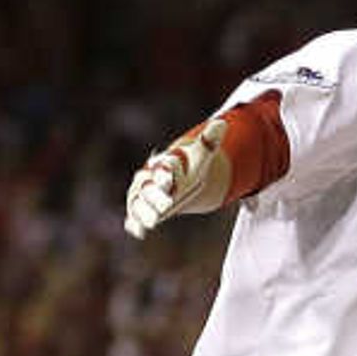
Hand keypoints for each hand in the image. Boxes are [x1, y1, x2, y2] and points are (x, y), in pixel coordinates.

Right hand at [123, 119, 224, 239]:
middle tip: (167, 205)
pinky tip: (138, 232)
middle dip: (156, 196)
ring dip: (145, 212)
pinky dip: (135, 224)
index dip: (167, 171)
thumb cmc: (185, 169)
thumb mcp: (199, 157)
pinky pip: (134, 219)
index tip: (169, 177)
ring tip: (153, 221)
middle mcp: (149, 180)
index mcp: (164, 165)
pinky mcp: (139, 212)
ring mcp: (142, 197)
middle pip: (149, 187)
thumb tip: (222, 123)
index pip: (165, 167)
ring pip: (140, 204)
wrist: (170, 180)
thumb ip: (209, 142)